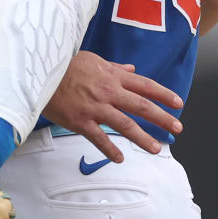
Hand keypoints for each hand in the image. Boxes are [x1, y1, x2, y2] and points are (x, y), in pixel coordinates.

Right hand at [40, 51, 181, 164]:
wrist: (39, 72)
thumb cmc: (64, 64)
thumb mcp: (93, 60)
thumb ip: (114, 67)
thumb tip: (132, 70)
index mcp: (112, 76)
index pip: (145, 85)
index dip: (163, 94)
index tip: (178, 103)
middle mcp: (108, 92)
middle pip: (141, 106)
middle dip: (162, 118)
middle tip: (177, 128)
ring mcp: (94, 108)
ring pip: (124, 124)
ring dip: (142, 138)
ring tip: (156, 149)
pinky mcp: (79, 121)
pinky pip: (98, 138)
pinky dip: (109, 149)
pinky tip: (120, 158)